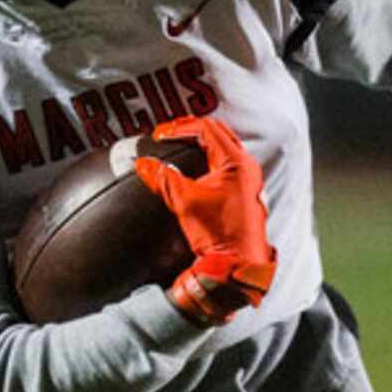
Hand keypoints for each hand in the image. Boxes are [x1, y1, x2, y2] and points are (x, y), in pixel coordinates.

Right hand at [135, 116, 274, 325]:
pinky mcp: (245, 190)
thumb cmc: (220, 235)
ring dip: (201, 141)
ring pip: (224, 146)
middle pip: (218, 132)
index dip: (179, 128)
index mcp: (236, 162)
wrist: (237, 263)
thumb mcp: (185, 202)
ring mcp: (248, 178)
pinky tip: (194, 165)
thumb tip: (143, 164)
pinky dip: (209, 156)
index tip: (160, 136)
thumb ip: (163, 179)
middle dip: (190, 129)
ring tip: (178, 144)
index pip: (206, 129)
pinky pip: (227, 162)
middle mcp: (246, 166)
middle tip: (168, 134)